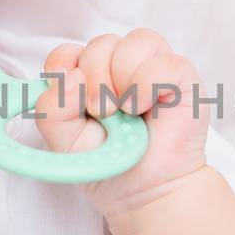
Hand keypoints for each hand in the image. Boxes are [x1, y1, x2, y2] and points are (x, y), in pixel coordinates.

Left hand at [35, 28, 209, 220]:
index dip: (64, 63)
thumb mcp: (64, 142)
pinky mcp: (183, 79)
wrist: (146, 192)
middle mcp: (122, 68)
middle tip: (102, 113)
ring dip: (122, 78)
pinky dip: (146, 84)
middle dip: (95, 78)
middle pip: (101, 43)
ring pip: (134, 42)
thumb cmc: (110, 165)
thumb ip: (52, 110)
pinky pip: (164, 62)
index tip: (65, 89)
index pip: (70, 50)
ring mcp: (154, 69)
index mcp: (92, 78)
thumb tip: (71, 76)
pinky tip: (142, 108)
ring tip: (125, 111)